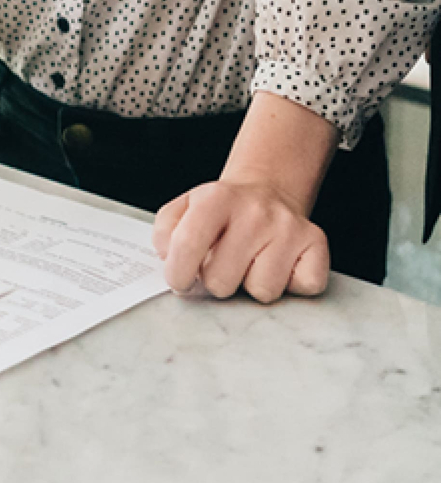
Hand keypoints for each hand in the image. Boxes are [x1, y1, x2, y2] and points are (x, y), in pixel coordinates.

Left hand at [153, 179, 328, 302]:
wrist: (266, 192)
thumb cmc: (220, 211)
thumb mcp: (183, 209)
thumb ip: (165, 234)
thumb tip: (170, 261)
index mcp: (216, 198)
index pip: (188, 245)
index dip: (178, 273)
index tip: (179, 281)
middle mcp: (256, 211)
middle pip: (221, 280)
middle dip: (216, 280)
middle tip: (223, 262)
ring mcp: (289, 228)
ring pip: (261, 291)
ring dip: (252, 283)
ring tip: (251, 260)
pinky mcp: (317, 243)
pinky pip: (301, 288)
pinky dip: (289, 284)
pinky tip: (278, 263)